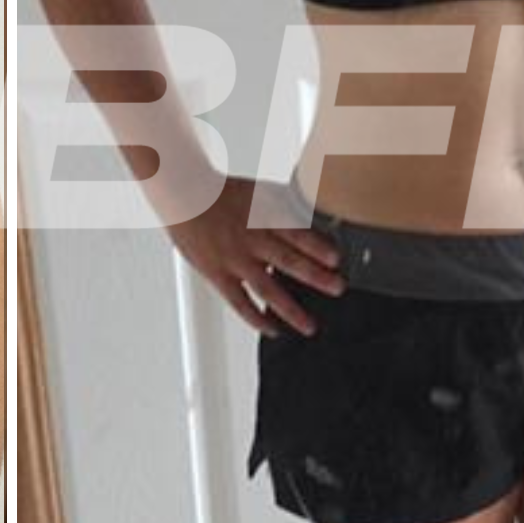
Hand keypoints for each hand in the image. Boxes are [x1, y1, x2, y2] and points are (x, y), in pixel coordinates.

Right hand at [164, 174, 345, 337]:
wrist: (185, 195)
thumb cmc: (220, 193)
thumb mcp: (259, 192)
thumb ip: (283, 209)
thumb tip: (307, 219)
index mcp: (263, 217)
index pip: (296, 233)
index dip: (318, 247)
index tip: (336, 260)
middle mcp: (251, 239)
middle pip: (289, 261)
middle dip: (316, 277)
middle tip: (337, 289)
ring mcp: (235, 259)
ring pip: (267, 288)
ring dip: (291, 309)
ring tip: (309, 325)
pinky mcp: (218, 273)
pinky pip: (239, 301)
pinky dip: (256, 318)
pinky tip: (272, 329)